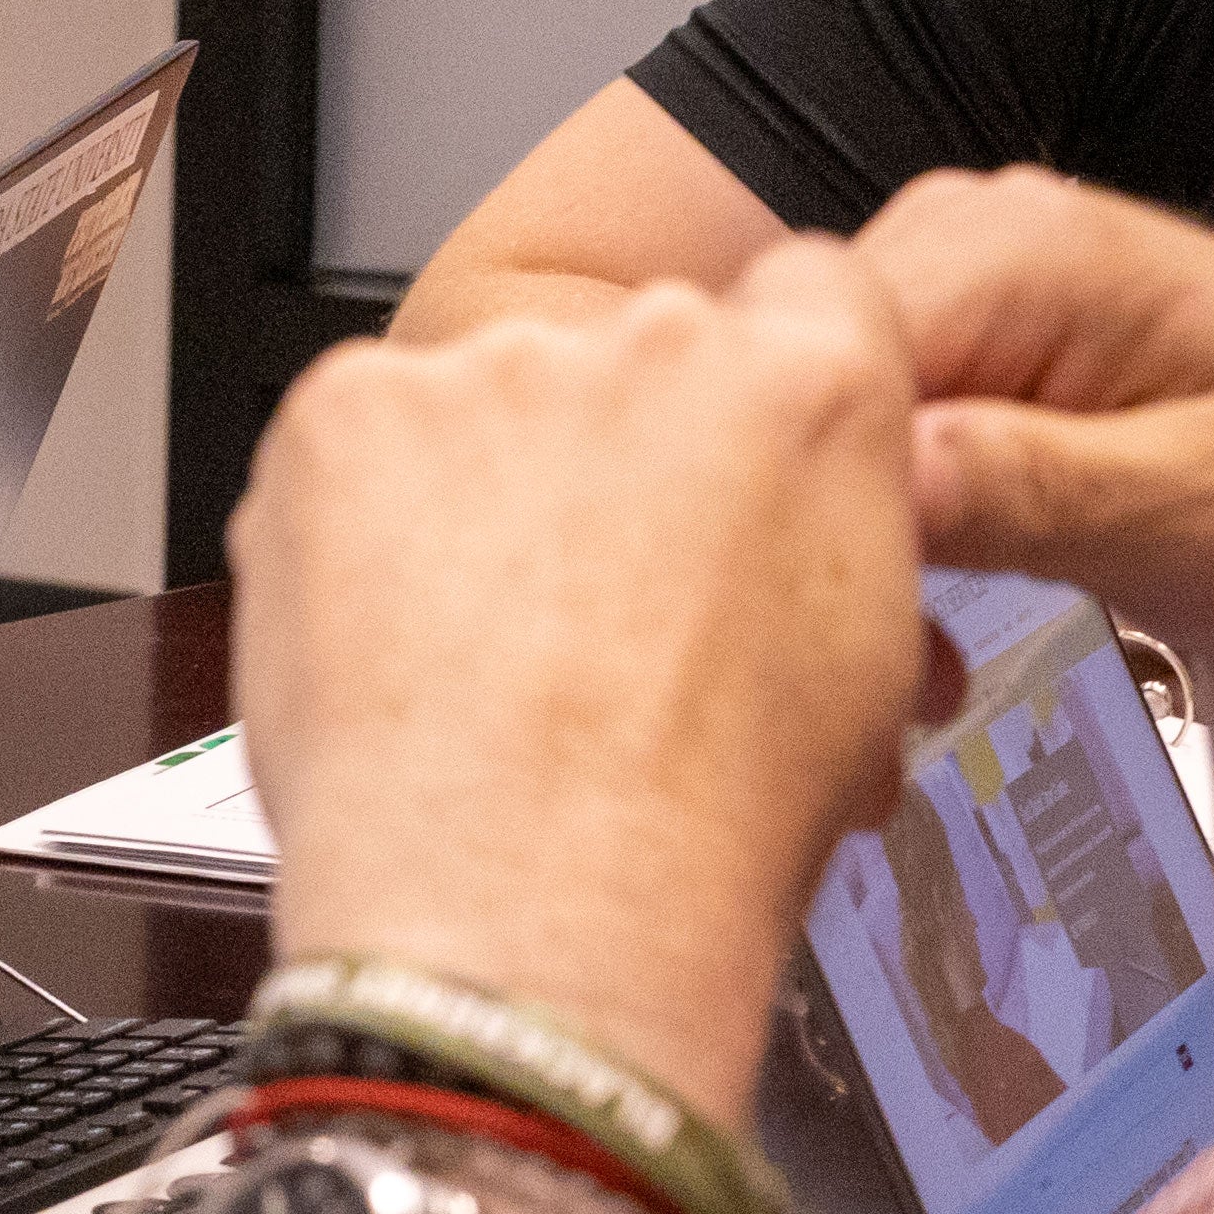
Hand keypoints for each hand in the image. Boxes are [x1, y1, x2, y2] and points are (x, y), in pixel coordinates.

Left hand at [222, 244, 935, 1123]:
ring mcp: (494, 372)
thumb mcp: (861, 674)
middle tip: (588, 610)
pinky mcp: (351, 412)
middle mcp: (657, 346)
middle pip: (628, 358)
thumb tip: (787, 528)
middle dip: (608, 459)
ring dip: (477, 496)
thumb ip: (827, 535)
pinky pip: (358, 443)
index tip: (715, 461)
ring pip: (482, 406)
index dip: (752, 389)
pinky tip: (398, 639)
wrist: (538, 917)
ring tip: (480, 656)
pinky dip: (360, 523)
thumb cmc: (702, 838)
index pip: (803, 296)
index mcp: (810, 395)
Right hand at [854, 170, 1213, 711]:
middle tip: (880, 674)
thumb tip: (879, 477)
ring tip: (913, 669)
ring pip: (808, 417)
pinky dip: (872, 539)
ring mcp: (958, 286)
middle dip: (809, 526)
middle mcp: (967, 232)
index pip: (812, 343)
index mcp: (1024, 243)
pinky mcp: (962, 351)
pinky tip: (923, 631)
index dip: (801, 490)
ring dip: (838, 546)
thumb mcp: (1209, 512)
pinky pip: (858, 436)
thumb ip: (1033, 489)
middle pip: (788, 376)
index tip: (839, 624)